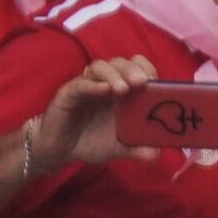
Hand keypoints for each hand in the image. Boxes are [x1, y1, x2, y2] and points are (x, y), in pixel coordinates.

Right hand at [33, 56, 160, 168]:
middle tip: (142, 83)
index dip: (147, 70)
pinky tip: (104, 90)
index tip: (157, 82)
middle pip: (121, 63)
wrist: (60, 151)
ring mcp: (87, 86)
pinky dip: (93, 85)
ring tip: (123, 89)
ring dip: (114, 74)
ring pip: (100, 67)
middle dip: (133, 70)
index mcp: (123, 92)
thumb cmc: (92, 141)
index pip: (138, 68)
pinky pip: (80, 84)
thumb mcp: (118, 147)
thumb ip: (136, 149)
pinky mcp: (68, 93)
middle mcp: (106, 84)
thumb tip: (156, 154)